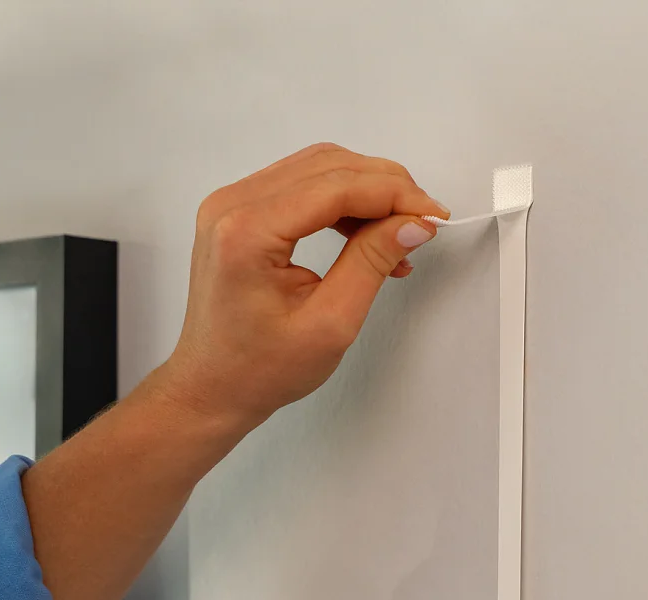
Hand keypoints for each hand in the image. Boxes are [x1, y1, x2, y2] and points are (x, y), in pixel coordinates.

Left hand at [150, 142, 448, 430]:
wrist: (213, 385)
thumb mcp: (331, 323)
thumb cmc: (262, 370)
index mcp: (247, 232)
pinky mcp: (239, 210)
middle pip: (328, 166)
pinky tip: (369, 234)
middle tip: (425, 221)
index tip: (435, 216)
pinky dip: (342, 202)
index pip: (335, 187)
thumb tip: (415, 223)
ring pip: (318, 168)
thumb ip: (372, 262)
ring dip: (367, 191)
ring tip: (400, 233)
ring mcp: (231, 203)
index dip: (393, 194)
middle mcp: (232, 204)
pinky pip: (301, 185)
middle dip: (385, 187)